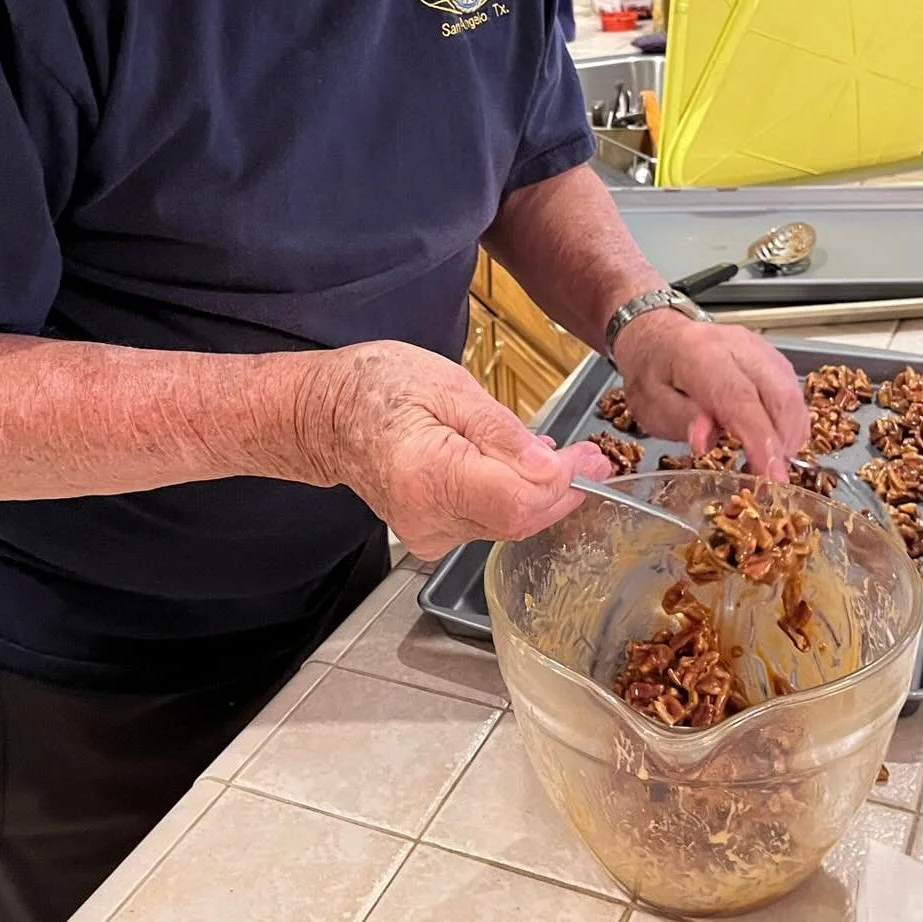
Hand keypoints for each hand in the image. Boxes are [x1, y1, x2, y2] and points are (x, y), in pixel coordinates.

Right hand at [315, 340, 612, 560]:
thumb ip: (499, 429)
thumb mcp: (447, 384)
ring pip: (507, 525)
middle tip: (594, 460)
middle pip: (517, 519)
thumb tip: (547, 465)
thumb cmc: (377, 387)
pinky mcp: (432, 537)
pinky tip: (525, 471)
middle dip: (563, 490)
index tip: (592, 460)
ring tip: (566, 459)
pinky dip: (514, 499)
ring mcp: (427, 534)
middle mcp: (426, 518)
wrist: (327, 414)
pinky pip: (489, 524)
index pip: (516, 501)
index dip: (563, 484)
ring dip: (542, 494)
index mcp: (428, 476)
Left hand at [612, 311, 809, 478]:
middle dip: (784, 442)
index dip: (761, 440)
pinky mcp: (769, 356)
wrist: (657, 336)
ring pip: (792, 393)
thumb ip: (680, 421)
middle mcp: (735, 345)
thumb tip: (706, 440)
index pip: (740, 399)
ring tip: (770, 459)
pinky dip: (790, 420)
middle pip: (779, 394)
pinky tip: (775, 440)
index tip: (772, 475)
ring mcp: (757, 347)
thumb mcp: (650, 405)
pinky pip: (791, 389)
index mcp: (698, 354)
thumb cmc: (652, 373)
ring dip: (790, 433)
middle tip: (773, 475)